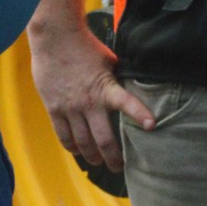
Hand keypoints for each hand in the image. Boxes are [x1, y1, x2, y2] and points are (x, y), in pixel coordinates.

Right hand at [28, 18, 157, 172]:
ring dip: (92, 156)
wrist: (55, 39)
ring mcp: (70, 108)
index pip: (127, 103)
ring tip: (98, 162)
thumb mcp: (109, 60)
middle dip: (113, 157)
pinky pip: (64, 135)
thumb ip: (116, 78)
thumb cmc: (85, 46)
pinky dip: (72, 147)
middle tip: (119, 167)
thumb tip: (130, 87)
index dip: (140, 114)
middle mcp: (89, 102)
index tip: (152, 126)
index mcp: (106, 87)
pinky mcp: (54, 109)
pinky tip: (78, 151)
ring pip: (83, 143)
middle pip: (103, 139)